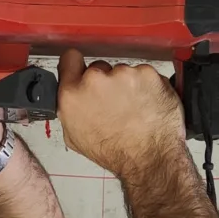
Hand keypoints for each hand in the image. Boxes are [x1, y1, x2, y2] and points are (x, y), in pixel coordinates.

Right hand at [57, 49, 185, 177]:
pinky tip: (148, 106)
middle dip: (106, 83)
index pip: (70, 58)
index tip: (83, 70)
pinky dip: (148, 87)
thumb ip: (70, 109)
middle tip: (116, 104)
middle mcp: (95, 79)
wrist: (148, 159)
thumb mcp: (75, 136)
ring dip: (129, 86)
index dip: (77, 65)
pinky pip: (145, 75)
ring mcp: (123, 74)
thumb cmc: (114, 152)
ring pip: (124, 72)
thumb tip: (74, 97)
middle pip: (99, 68)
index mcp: (72, 94)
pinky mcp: (147, 74)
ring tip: (135, 109)